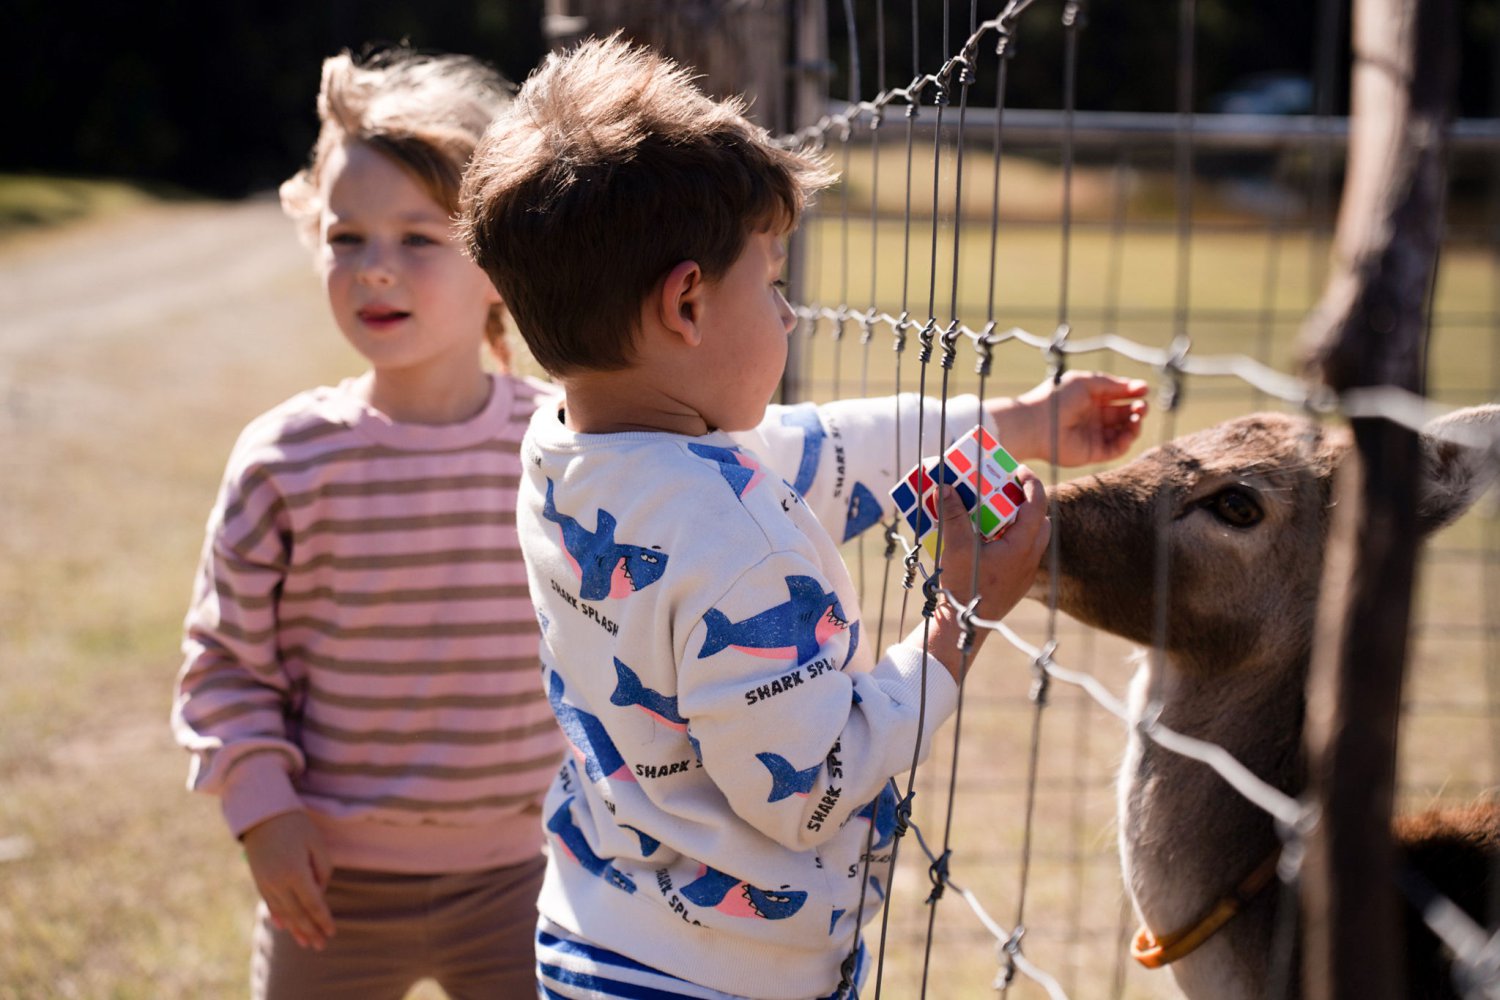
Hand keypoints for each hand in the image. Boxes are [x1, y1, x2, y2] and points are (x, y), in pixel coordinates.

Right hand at [241, 811, 334, 949]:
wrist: (262, 814)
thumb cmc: (296, 825)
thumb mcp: (316, 844)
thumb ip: (322, 870)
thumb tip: (320, 893)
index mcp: (296, 872)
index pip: (313, 904)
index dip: (323, 920)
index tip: (331, 932)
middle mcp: (278, 882)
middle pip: (297, 914)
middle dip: (310, 931)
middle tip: (320, 945)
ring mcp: (266, 883)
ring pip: (283, 913)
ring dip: (295, 929)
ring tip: (305, 942)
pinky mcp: (258, 880)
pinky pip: (270, 904)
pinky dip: (279, 917)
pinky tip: (285, 927)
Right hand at [915, 471, 1050, 681]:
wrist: (964, 629)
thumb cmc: (964, 587)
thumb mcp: (956, 547)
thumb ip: (953, 514)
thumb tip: (946, 485)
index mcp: (1022, 546)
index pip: (1037, 504)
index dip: (1029, 482)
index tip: (1017, 469)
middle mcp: (1029, 559)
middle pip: (1039, 521)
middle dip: (1024, 502)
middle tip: (1003, 491)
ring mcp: (1024, 574)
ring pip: (1031, 539)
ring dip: (1016, 522)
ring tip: (992, 514)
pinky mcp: (1015, 584)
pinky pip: (1019, 554)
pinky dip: (1007, 540)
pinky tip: (984, 542)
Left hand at [992, 371, 1148, 465]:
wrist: (1036, 423)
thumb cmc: (1056, 398)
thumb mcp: (1085, 382)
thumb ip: (1112, 384)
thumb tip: (1141, 386)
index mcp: (1090, 399)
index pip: (1118, 396)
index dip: (1132, 393)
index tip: (1144, 389)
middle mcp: (1093, 417)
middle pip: (1124, 414)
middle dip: (1137, 409)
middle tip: (1142, 406)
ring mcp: (1094, 435)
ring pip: (1124, 432)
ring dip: (1135, 425)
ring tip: (1137, 417)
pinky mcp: (1093, 453)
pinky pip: (1116, 449)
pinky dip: (1126, 441)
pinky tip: (1129, 431)